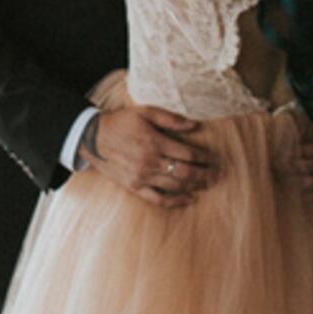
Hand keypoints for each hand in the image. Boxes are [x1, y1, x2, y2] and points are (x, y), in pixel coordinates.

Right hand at [85, 102, 218, 208]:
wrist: (93, 137)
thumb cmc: (121, 122)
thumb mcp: (145, 112)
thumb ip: (170, 119)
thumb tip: (194, 126)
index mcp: (154, 142)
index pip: (188, 153)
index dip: (205, 157)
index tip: (215, 158)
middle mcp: (150, 162)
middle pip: (186, 172)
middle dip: (205, 174)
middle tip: (219, 175)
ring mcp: (142, 177)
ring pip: (175, 185)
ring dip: (195, 186)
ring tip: (209, 184)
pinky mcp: (134, 187)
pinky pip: (158, 199)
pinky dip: (175, 201)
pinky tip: (188, 199)